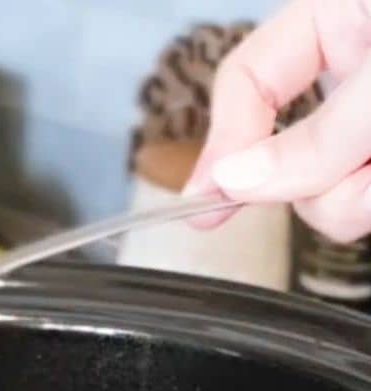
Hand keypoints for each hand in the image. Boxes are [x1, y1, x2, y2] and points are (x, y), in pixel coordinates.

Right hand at [185, 0, 370, 240]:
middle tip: (351, 179)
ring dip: (353, 200)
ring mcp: (368, 125)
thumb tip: (237, 182)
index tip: (203, 201)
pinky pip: (356, 204)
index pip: (246, 76)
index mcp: (339, 18)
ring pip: (321, 192)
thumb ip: (317, 136)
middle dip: (308, 183)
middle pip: (281, 153)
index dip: (223, 140)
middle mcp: (354, 71)